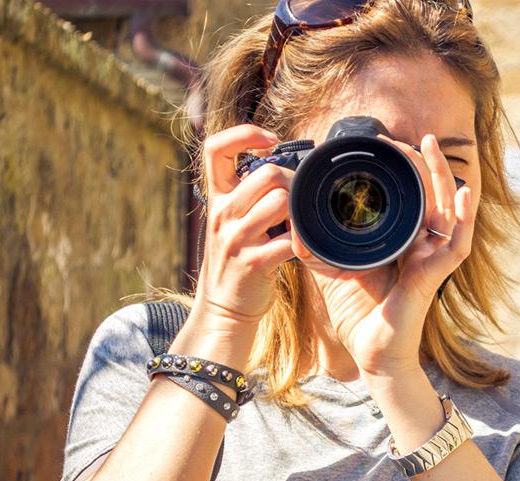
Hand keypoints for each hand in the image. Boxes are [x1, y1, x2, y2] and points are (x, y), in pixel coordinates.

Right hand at [192, 124, 296, 329]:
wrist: (224, 309)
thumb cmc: (239, 258)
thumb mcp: (234, 220)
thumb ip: (250, 192)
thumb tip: (288, 165)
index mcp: (217, 198)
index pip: (215, 147)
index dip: (244, 133)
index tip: (269, 140)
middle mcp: (222, 213)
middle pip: (267, 173)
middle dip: (294, 181)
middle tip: (301, 199)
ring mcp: (236, 238)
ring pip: (281, 201)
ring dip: (300, 211)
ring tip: (299, 225)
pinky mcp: (254, 263)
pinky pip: (290, 240)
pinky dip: (304, 244)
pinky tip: (302, 249)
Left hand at [290, 133, 478, 376]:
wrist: (372, 355)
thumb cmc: (360, 317)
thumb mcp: (334, 270)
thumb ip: (318, 246)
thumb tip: (294, 222)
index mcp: (402, 243)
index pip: (412, 200)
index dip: (406, 173)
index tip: (389, 148)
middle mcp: (422, 248)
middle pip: (434, 197)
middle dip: (427, 165)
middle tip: (417, 138)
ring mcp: (432, 261)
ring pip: (450, 210)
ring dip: (444, 177)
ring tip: (433, 148)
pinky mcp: (436, 276)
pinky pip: (457, 243)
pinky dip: (465, 218)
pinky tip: (465, 194)